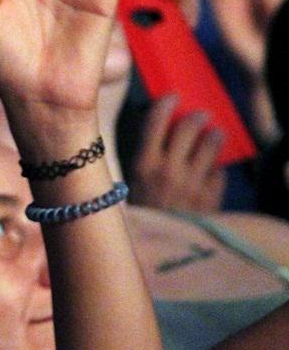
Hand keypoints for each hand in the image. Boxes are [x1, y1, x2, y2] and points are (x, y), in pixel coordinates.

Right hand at [129, 95, 225, 212]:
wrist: (155, 251)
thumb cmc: (139, 214)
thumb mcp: (131, 184)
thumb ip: (145, 157)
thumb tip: (162, 128)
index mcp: (142, 165)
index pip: (155, 121)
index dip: (165, 103)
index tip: (172, 97)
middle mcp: (168, 171)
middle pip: (189, 126)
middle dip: (197, 116)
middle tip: (201, 115)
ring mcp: (192, 183)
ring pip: (212, 143)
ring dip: (214, 135)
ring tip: (214, 135)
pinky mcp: (210, 197)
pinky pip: (219, 171)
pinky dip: (215, 169)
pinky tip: (210, 171)